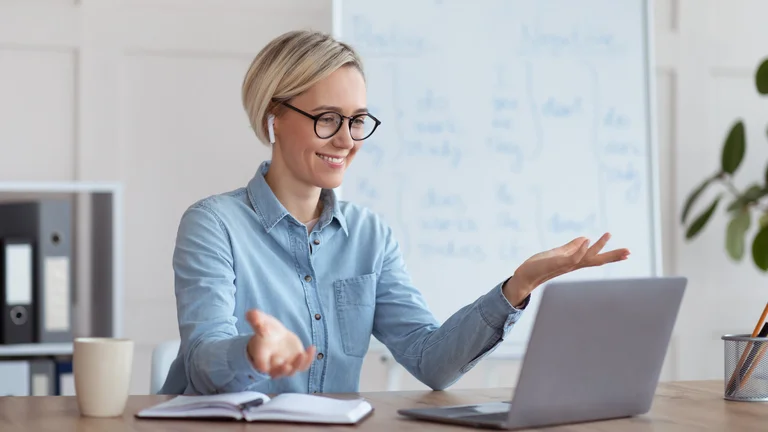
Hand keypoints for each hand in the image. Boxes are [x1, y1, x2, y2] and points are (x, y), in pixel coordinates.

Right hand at [246, 310, 315, 378]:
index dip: (263, 366)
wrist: (275, 336)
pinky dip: (309, 359)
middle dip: (282, 371)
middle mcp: (273, 365)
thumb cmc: (265, 330)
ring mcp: (286, 365)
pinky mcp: (297, 362)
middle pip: (277, 373)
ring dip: (298, 365)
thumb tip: (250, 314)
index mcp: (262, 357)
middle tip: (287, 366)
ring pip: (292, 371)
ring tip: (302, 354)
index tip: (266, 363)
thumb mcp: (261, 323)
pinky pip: (304, 365)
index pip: (261, 365)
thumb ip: (256, 320)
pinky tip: (312, 348)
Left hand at [503, 233, 629, 304]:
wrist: (526, 276)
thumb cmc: (541, 265)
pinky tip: (586, 240)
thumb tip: (585, 238)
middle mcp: (573, 265)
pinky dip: (579, 249)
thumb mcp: (558, 253)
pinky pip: (571, 257)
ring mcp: (566, 265)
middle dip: (613, 256)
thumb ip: (571, 247)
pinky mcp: (557, 263)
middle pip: (597, 260)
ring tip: (608, 234)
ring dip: (598, 246)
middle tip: (629, 251)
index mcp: (575, 262)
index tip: (627, 252)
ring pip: (586, 257)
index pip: (597, 258)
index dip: (611, 255)